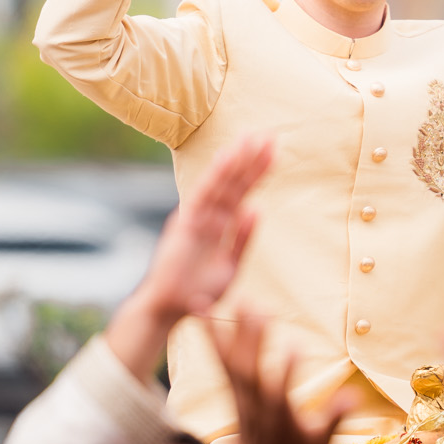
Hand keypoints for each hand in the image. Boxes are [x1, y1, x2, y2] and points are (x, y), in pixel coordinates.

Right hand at [106, 137, 271, 380]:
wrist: (170, 309)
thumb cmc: (198, 291)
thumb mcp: (230, 265)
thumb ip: (242, 238)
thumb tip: (257, 209)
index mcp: (219, 224)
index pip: (241, 192)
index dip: (256, 171)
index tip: (273, 151)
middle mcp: (207, 217)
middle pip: (232, 183)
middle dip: (249, 159)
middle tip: (267, 134)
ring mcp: (194, 220)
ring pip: (218, 186)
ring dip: (233, 163)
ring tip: (249, 141)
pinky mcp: (184, 228)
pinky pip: (202, 200)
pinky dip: (215, 181)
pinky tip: (227, 160)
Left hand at [211, 310, 346, 443]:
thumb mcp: (319, 440)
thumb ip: (334, 416)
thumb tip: (356, 395)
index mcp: (278, 415)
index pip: (280, 392)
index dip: (287, 371)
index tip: (296, 345)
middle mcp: (254, 402)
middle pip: (250, 369)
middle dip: (252, 339)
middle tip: (256, 306)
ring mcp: (239, 393)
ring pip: (231, 361)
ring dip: (227, 330)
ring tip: (230, 300)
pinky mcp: (230, 385)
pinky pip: (218, 359)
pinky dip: (209, 334)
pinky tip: (200, 310)